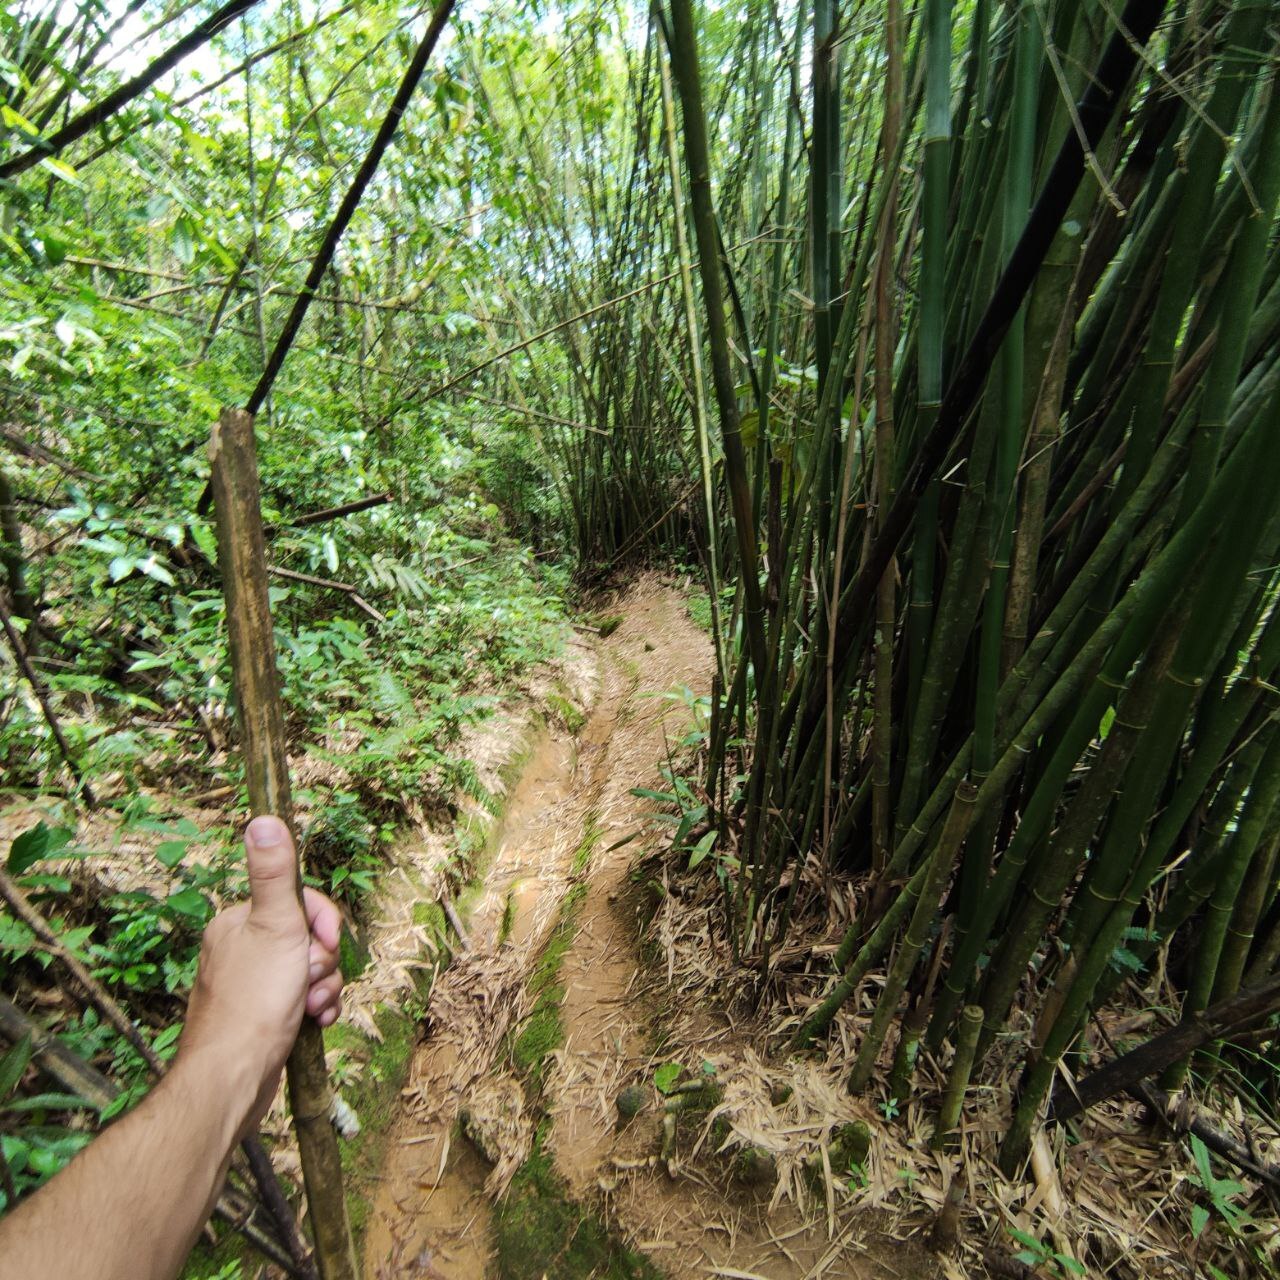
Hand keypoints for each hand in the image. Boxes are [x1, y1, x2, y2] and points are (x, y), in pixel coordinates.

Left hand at [178, 815, 342, 1133]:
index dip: (324, 922)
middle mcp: (239, 949)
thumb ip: (274, 873)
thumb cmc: (253, 1002)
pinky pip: (302, 999)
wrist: (232, 1079)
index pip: (299, 902)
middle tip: (310, 981)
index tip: (327, 943)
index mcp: (237, 922)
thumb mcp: (276, 927)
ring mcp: (249, 985)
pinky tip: (314, 1023)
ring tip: (312, 1009)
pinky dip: (315, 1009)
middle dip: (324, 961)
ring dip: (323, 988)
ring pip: (309, 970)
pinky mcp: (260, 1016)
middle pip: (308, 937)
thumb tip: (264, 817)